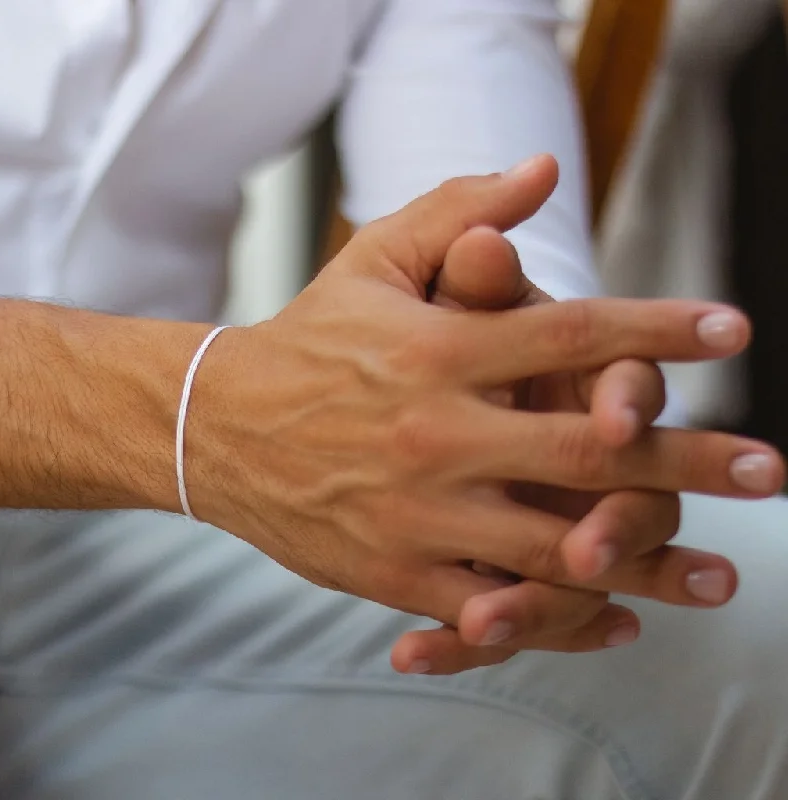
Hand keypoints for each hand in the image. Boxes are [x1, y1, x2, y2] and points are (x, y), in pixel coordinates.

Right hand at [187, 157, 783, 675]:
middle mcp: (436, 433)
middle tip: (770, 468)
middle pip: (588, 449)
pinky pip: (494, 608)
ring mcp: (418, 512)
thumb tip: (542, 171)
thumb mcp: (371, 261)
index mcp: (437, 351)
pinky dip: (561, 619)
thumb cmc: (309, 340)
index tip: (733, 330)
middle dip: (690, 459)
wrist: (219, 426)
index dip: (658, 329)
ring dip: (650, 560)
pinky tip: (619, 616)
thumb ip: (456, 210)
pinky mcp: (393, 572)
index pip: (570, 331)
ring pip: (556, 546)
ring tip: (724, 573)